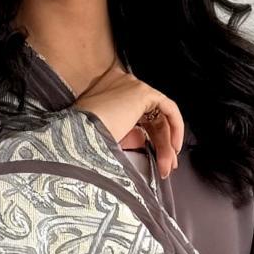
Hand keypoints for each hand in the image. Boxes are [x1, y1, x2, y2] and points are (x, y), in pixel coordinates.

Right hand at [73, 64, 184, 179]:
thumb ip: (127, 136)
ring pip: (158, 117)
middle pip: (149, 119)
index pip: (137, 116)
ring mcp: (131, 86)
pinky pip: (168, 108)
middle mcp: (120, 86)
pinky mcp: (143, 92)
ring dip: (165, 144)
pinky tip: (174, 148)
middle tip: (164, 167)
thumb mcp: (108, 139)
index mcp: (108, 95)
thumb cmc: (84, 143)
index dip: (149, 139)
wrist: (78, 138)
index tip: (154, 159)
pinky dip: (175, 127)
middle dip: (160, 146)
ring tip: (166, 166)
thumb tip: (144, 143)